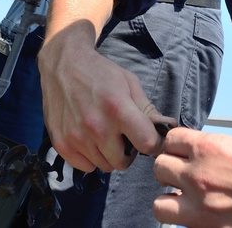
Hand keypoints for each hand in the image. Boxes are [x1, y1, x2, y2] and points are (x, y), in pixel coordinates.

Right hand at [38, 22, 171, 172]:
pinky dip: (90, 157)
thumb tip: (169, 127)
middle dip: (128, 152)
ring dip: (108, 154)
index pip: (147, 144)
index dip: (154, 144)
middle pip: (123, 162)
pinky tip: (89, 138)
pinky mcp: (62, 145)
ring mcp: (77, 137)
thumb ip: (147, 109)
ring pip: (105, 166)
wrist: (64, 65)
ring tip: (104, 133)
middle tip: (123, 136)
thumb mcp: (129, 83)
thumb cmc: (101, 73)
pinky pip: (86, 166)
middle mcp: (97, 126)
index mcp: (118, 108)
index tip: (152, 140)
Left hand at [152, 129, 231, 227]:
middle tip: (184, 172)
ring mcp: (202, 209)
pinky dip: (187, 220)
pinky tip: (202, 214)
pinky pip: (181, 225)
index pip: (170, 140)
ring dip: (170, 198)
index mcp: (210, 150)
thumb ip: (218, 147)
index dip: (177, 144)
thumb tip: (204, 150)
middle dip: (171, 169)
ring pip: (159, 204)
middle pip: (160, 168)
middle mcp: (199, 178)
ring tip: (185, 197)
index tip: (182, 149)